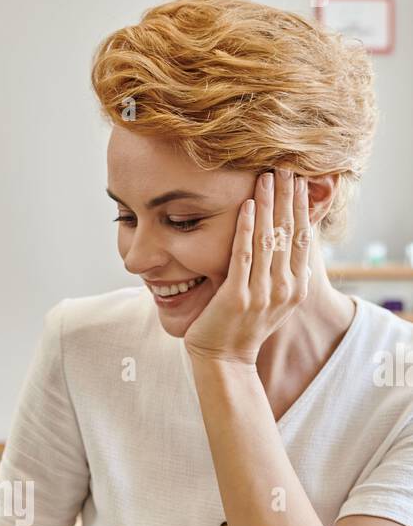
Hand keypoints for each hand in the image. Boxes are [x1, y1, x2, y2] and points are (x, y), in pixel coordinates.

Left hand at [183, 169, 310, 365]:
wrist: (225, 359)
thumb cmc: (244, 326)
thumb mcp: (274, 298)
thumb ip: (283, 272)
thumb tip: (292, 240)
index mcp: (296, 287)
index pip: (302, 237)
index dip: (301, 206)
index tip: (298, 179)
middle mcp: (284, 289)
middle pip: (288, 232)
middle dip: (287, 196)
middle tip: (285, 166)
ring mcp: (261, 293)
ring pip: (268, 238)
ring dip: (268, 203)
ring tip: (266, 176)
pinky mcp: (237, 296)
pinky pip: (243, 255)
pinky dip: (245, 228)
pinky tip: (247, 205)